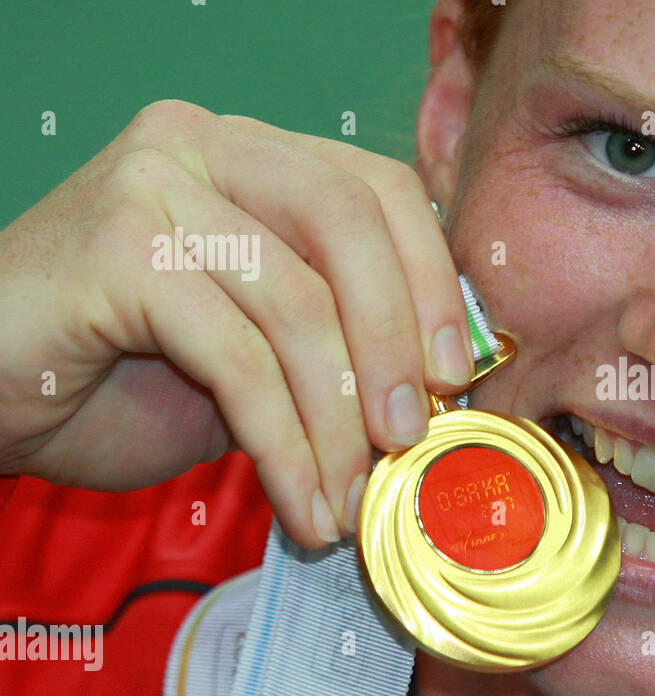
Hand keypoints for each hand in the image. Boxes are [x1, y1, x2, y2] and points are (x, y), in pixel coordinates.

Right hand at [0, 99, 474, 547]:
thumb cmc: (124, 372)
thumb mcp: (257, 342)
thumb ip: (336, 334)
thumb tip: (442, 383)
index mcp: (253, 152)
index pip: (377, 187)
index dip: (430, 279)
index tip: (455, 372)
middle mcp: (204, 146)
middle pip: (347, 223)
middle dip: (394, 341)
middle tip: (411, 437)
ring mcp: (152, 187)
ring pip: (295, 304)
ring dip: (337, 421)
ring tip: (350, 499)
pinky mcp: (111, 250)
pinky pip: (237, 358)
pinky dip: (284, 445)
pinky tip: (301, 504)